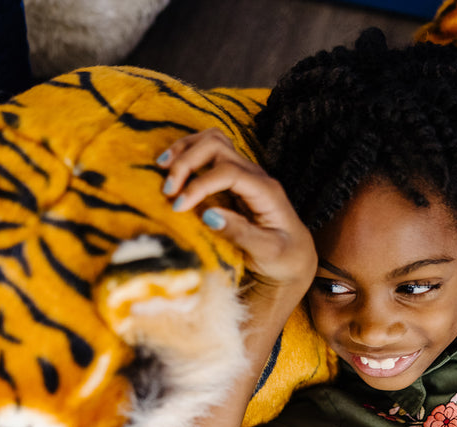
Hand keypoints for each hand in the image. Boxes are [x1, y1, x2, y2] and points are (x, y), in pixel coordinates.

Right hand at [157, 128, 316, 295]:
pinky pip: (208, 152)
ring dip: (184, 150)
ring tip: (162, 168)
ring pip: (212, 141)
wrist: (294, 255)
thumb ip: (240, 234)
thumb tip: (208, 216)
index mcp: (265, 191)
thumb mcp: (266, 252)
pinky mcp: (233, 177)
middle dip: (187, 162)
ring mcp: (244, 172)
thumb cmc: (283, 257)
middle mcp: (254, 174)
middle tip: (167, 190)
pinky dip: (186, 154)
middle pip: (217, 145)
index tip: (178, 207)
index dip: (199, 185)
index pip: (228, 172)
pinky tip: (170, 167)